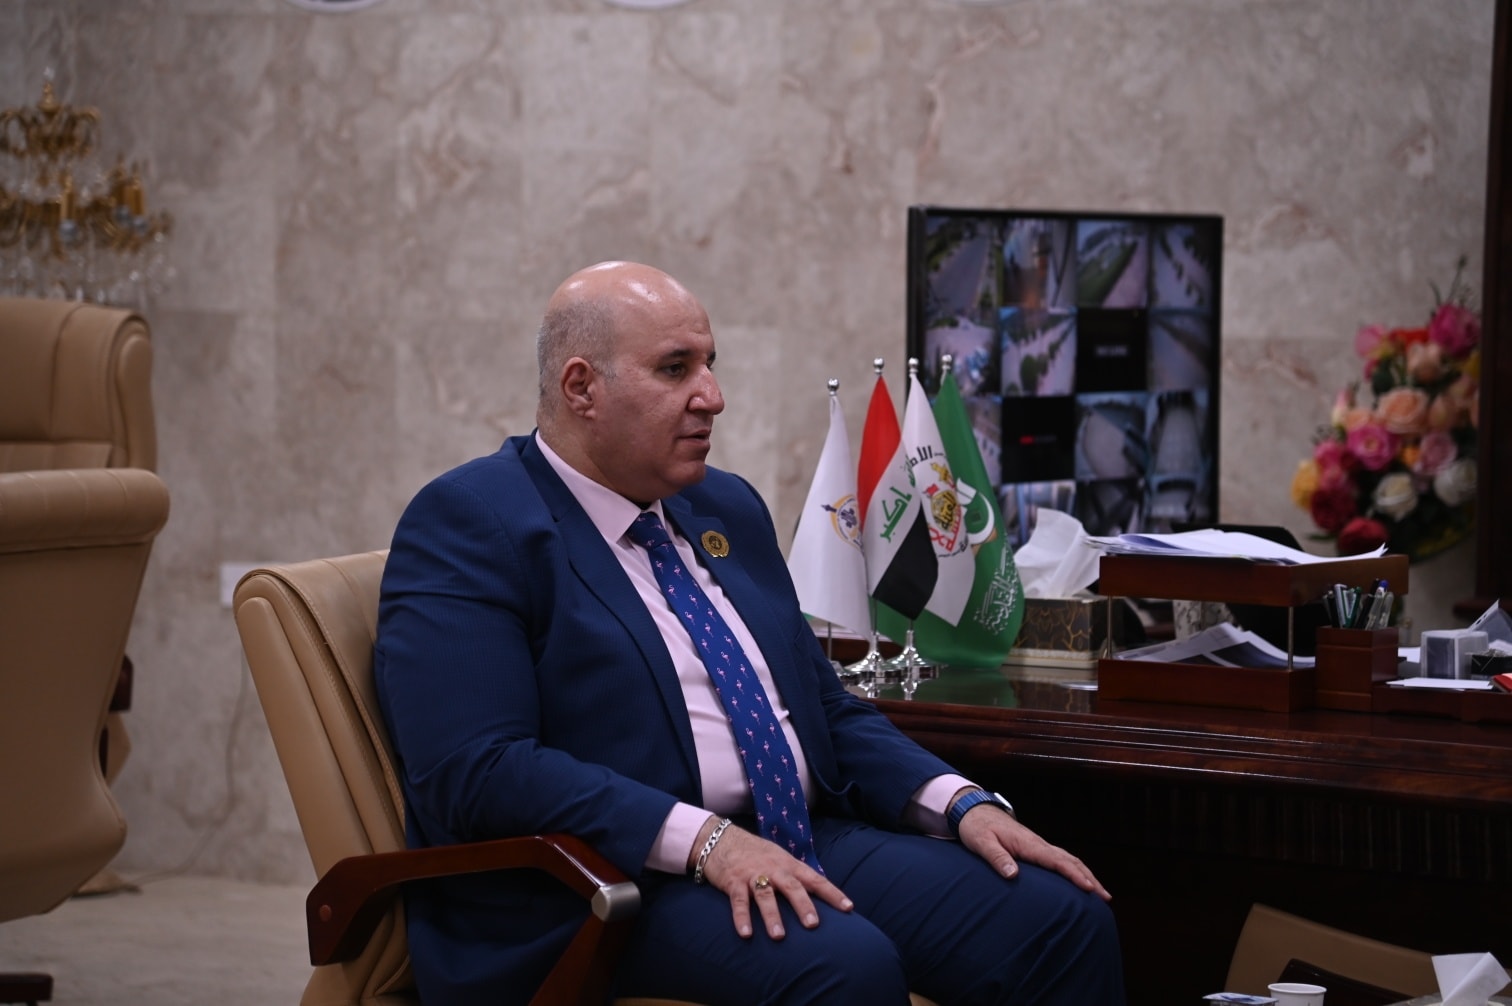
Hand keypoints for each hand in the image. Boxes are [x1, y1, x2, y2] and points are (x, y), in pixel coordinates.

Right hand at [697, 821, 852, 939]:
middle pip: (792, 887)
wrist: (722, 839)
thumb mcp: (780, 859)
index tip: (848, 908)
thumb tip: (820, 892)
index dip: (831, 893)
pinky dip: (741, 918)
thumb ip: (797, 875)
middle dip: (803, 906)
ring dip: (772, 916)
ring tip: (779, 937)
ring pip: (765, 895)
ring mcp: (753, 875)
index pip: (815, 879)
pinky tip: (746, 934)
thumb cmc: (756, 854)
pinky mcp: (733, 882)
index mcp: (789, 865)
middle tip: (813, 925)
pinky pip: (739, 901)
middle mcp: (774, 869)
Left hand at [956, 803, 1111, 901]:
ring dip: (1086, 874)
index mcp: (1028, 844)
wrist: (975, 811)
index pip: (1056, 860)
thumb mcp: (981, 843)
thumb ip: (996, 858)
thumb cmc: (976, 828)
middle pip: (1070, 860)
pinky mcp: (1036, 849)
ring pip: (1068, 859)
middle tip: (1106, 897)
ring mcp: (1038, 845)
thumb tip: (1014, 876)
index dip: (1073, 874)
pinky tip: (1080, 881)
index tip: (1089, 888)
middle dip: (1089, 878)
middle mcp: (1038, 844)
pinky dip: (1074, 870)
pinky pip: (1060, 860)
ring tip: (1101, 893)